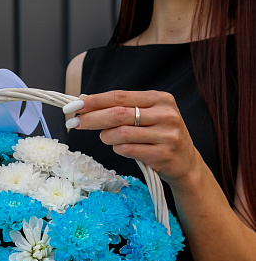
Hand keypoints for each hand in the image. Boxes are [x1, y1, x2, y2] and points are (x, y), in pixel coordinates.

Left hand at [65, 90, 200, 188]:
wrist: (186, 164)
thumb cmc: (160, 137)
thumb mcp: (150, 116)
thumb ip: (124, 109)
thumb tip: (86, 103)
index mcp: (160, 99)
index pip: (120, 96)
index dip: (95, 100)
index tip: (75, 105)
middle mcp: (165, 114)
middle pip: (118, 114)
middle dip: (91, 118)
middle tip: (74, 123)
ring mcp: (166, 135)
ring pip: (120, 134)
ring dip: (106, 137)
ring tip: (107, 138)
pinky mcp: (162, 155)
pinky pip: (127, 150)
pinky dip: (117, 149)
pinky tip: (120, 148)